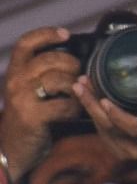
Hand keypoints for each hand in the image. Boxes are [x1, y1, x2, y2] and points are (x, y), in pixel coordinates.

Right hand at [0, 28, 83, 183]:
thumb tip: (78, 54)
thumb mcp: (29, 90)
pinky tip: (74, 111)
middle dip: (71, 64)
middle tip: (78, 75)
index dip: (46, 34)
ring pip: (57, 80)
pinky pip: (63, 105)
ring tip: (77, 94)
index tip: (66, 34)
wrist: (12, 149)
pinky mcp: (31, 117)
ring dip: (75, 86)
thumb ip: (44, 72)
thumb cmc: (30, 115)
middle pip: (49, 59)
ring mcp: (21, 100)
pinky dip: (74, 107)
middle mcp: (14, 82)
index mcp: (14, 72)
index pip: (25, 43)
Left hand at [73, 68, 136, 161]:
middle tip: (83, 85)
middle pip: (110, 128)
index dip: (118, 116)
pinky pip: (102, 132)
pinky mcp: (119, 146)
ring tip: (81, 86)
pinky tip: (88, 98)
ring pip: (103, 130)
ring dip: (89, 108)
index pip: (134, 127)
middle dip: (92, 105)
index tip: (104, 100)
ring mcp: (129, 148)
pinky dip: (93, 115)